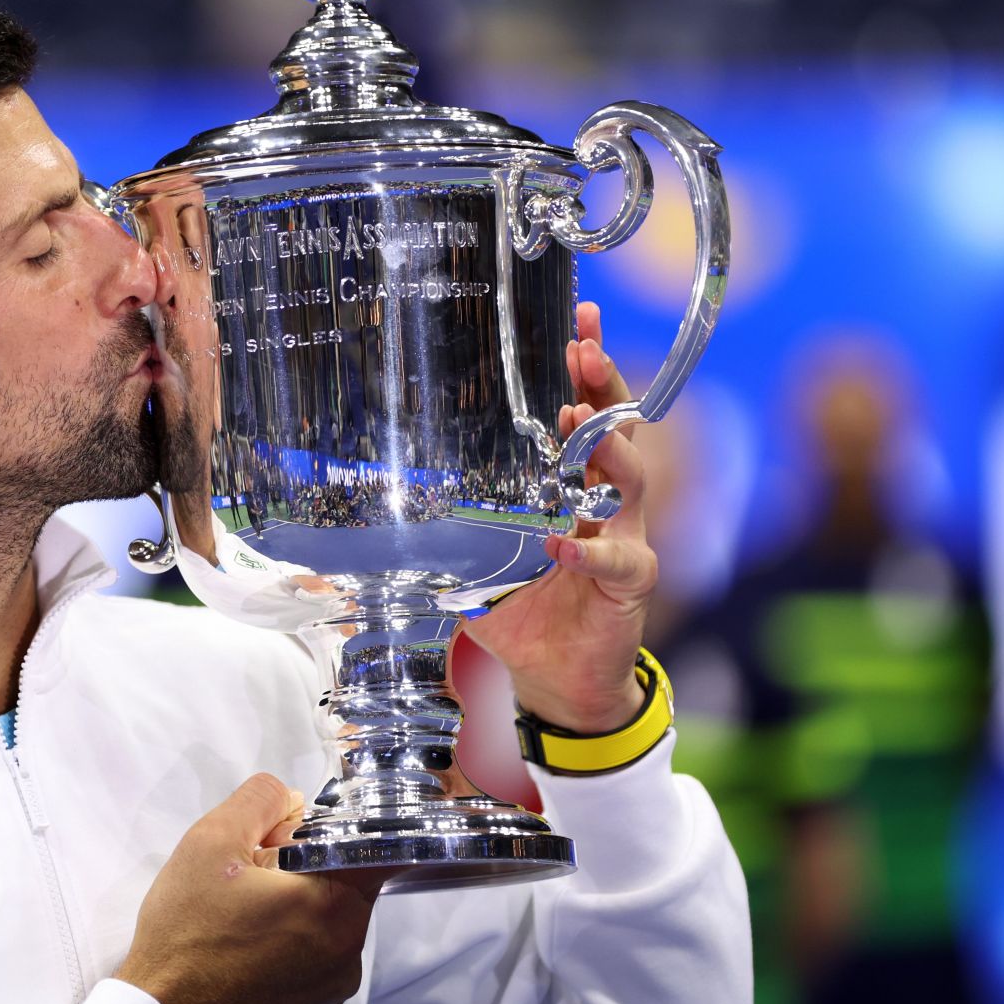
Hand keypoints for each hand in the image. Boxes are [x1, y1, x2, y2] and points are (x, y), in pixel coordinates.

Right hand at [114, 774, 393, 1003]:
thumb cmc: (185, 938)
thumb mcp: (210, 843)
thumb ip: (259, 800)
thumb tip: (291, 797)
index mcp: (333, 907)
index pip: (372, 844)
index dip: (334, 824)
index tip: (298, 828)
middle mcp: (348, 950)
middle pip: (349, 877)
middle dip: (308, 860)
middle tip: (256, 865)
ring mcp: (334, 982)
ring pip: (332, 912)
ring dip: (299, 897)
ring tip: (247, 904)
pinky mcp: (317, 1001)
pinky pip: (320, 946)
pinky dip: (295, 931)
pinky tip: (250, 933)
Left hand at [457, 302, 656, 733]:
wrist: (558, 681)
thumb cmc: (522, 613)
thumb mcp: (474, 563)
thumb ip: (442, 530)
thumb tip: (371, 504)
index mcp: (575, 487)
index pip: (588, 416)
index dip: (586, 371)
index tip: (577, 323)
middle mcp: (606, 505)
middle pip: (619, 431)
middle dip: (603, 386)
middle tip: (583, 346)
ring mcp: (625, 539)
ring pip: (631, 482)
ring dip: (608, 448)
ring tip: (577, 418)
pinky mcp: (631, 584)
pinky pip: (617, 560)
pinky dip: (588, 550)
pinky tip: (561, 541)